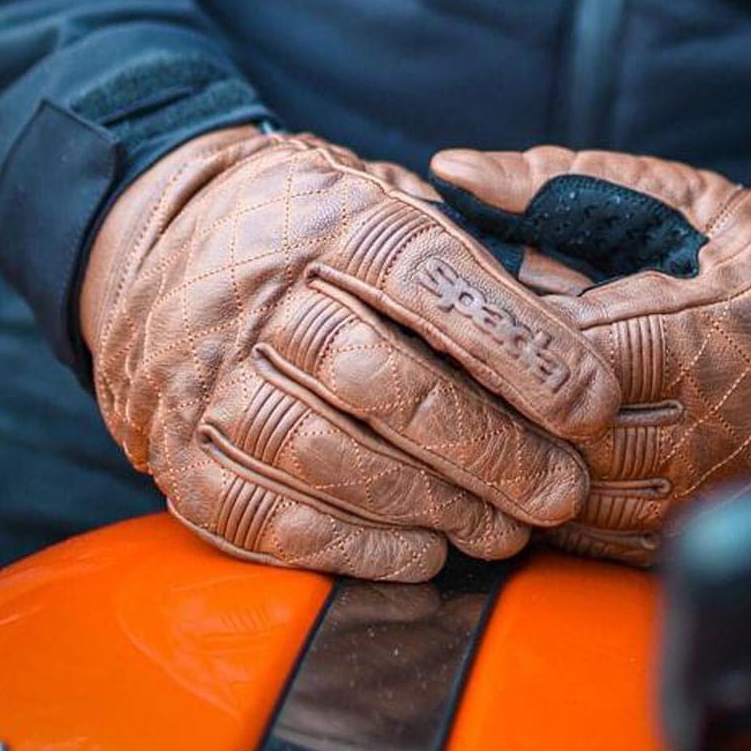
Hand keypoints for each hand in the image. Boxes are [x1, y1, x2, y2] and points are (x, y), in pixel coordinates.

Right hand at [80, 129, 618, 580]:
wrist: (158, 251)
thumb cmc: (309, 234)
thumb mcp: (382, 197)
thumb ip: (465, 251)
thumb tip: (565, 331)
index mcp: (329, 218)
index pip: (432, 280)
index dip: (520, 347)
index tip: (592, 404)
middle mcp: (260, 295)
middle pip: (385, 381)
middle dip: (489, 449)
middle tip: (561, 492)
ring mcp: (208, 377)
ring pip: (331, 457)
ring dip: (433, 506)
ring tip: (505, 531)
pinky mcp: (181, 451)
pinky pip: (268, 515)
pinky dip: (356, 545)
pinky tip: (422, 553)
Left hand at [430, 146, 750, 565]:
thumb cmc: (741, 251)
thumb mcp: (661, 195)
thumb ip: (553, 182)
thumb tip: (449, 168)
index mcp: (700, 328)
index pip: (566, 351)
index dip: (491, 337)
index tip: (431, 317)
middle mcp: (706, 419)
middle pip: (560, 433)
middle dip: (487, 405)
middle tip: (413, 378)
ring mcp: (700, 481)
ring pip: (570, 495)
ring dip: (506, 461)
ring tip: (447, 424)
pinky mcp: (691, 520)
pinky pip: (597, 537)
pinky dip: (542, 505)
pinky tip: (506, 466)